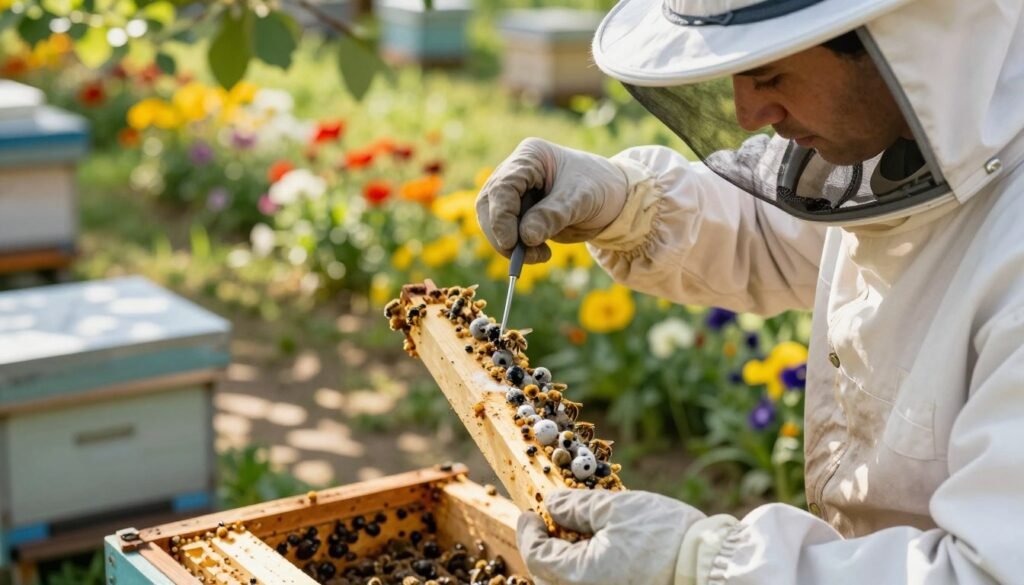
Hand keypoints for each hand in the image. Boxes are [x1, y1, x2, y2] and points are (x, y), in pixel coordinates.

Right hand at [476, 138, 628, 262]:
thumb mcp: (582, 199)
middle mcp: (516, 171)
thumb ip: (553, 215)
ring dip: (508, 244)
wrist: (613, 200)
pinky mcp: (518, 213)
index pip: (503, 186)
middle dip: (501, 233)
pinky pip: (504, 232)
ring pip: (492, 220)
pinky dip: (516, 248)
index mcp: (530, 156)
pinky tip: (539, 254)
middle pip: (490, 204)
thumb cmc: (600, 188)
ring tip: (539, 256)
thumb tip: (526, 237)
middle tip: (523, 256)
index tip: (512, 242)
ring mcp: (514, 192)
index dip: (501, 216)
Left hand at [517, 490, 704, 584]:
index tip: (530, 513)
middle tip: (549, 523)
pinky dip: (583, 572)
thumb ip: (576, 506)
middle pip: (547, 576)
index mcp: (579, 578)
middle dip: (543, 549)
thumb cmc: (666, 535)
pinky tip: (594, 553)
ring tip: (574, 536)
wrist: (710, 566)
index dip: (529, 532)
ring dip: (563, 562)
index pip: (536, 556)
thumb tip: (552, 505)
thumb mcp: (615, 507)